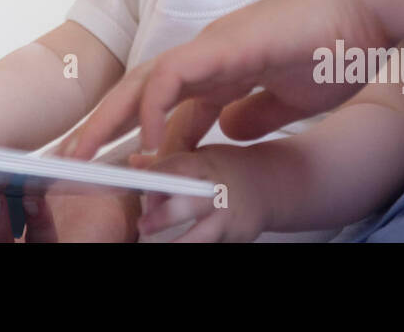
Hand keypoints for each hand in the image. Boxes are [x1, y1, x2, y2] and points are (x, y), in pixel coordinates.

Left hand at [56, 0, 390, 160]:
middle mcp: (210, 55)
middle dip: (107, 127)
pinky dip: (153, 105)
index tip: (121, 169)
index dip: (140, 136)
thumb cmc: (340, 43)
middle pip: (142, 91)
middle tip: (75, 162)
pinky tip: (146, 139)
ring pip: (144, 81)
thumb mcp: (291, 96)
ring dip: (111, 118)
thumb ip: (256, 111)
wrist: (371, 7)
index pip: (168, 103)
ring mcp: (215, 46)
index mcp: (225, 68)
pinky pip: (175, 76)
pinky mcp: (227, 44)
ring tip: (84, 153)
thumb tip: (229, 132)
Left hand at [128, 145, 270, 241]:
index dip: (155, 177)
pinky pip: (212, 243)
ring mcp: (228, 214)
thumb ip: (169, 163)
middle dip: (163, 215)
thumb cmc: (229, 169)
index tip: (139, 186)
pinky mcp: (236, 234)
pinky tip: (183, 244)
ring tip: (163, 247)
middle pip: (188, 203)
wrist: (269, 185)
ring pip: (202, 233)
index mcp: (205, 165)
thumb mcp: (201, 157)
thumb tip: (134, 163)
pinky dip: (196, 245)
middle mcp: (217, 190)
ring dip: (179, 243)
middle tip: (144, 225)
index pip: (176, 167)